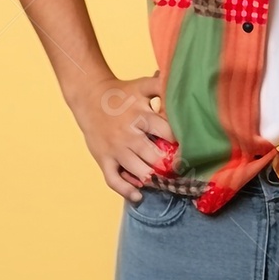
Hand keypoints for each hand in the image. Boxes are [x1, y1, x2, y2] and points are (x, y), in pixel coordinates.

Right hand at [66, 69, 178, 203]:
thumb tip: (182, 84)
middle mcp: (128, 134)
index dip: (179, 141)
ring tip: (163, 180)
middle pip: (153, 155)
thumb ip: (162, 85)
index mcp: (141, 115)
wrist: (90, 98)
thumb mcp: (142, 85)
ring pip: (137, 171)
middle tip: (178, 168)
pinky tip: (139, 195)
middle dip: (168, 164)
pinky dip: (127, 191)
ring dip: (152, 178)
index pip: (166, 132)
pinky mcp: (103, 159)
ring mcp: (115, 148)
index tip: (189, 148)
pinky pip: (114, 180)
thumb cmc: (122, 92)